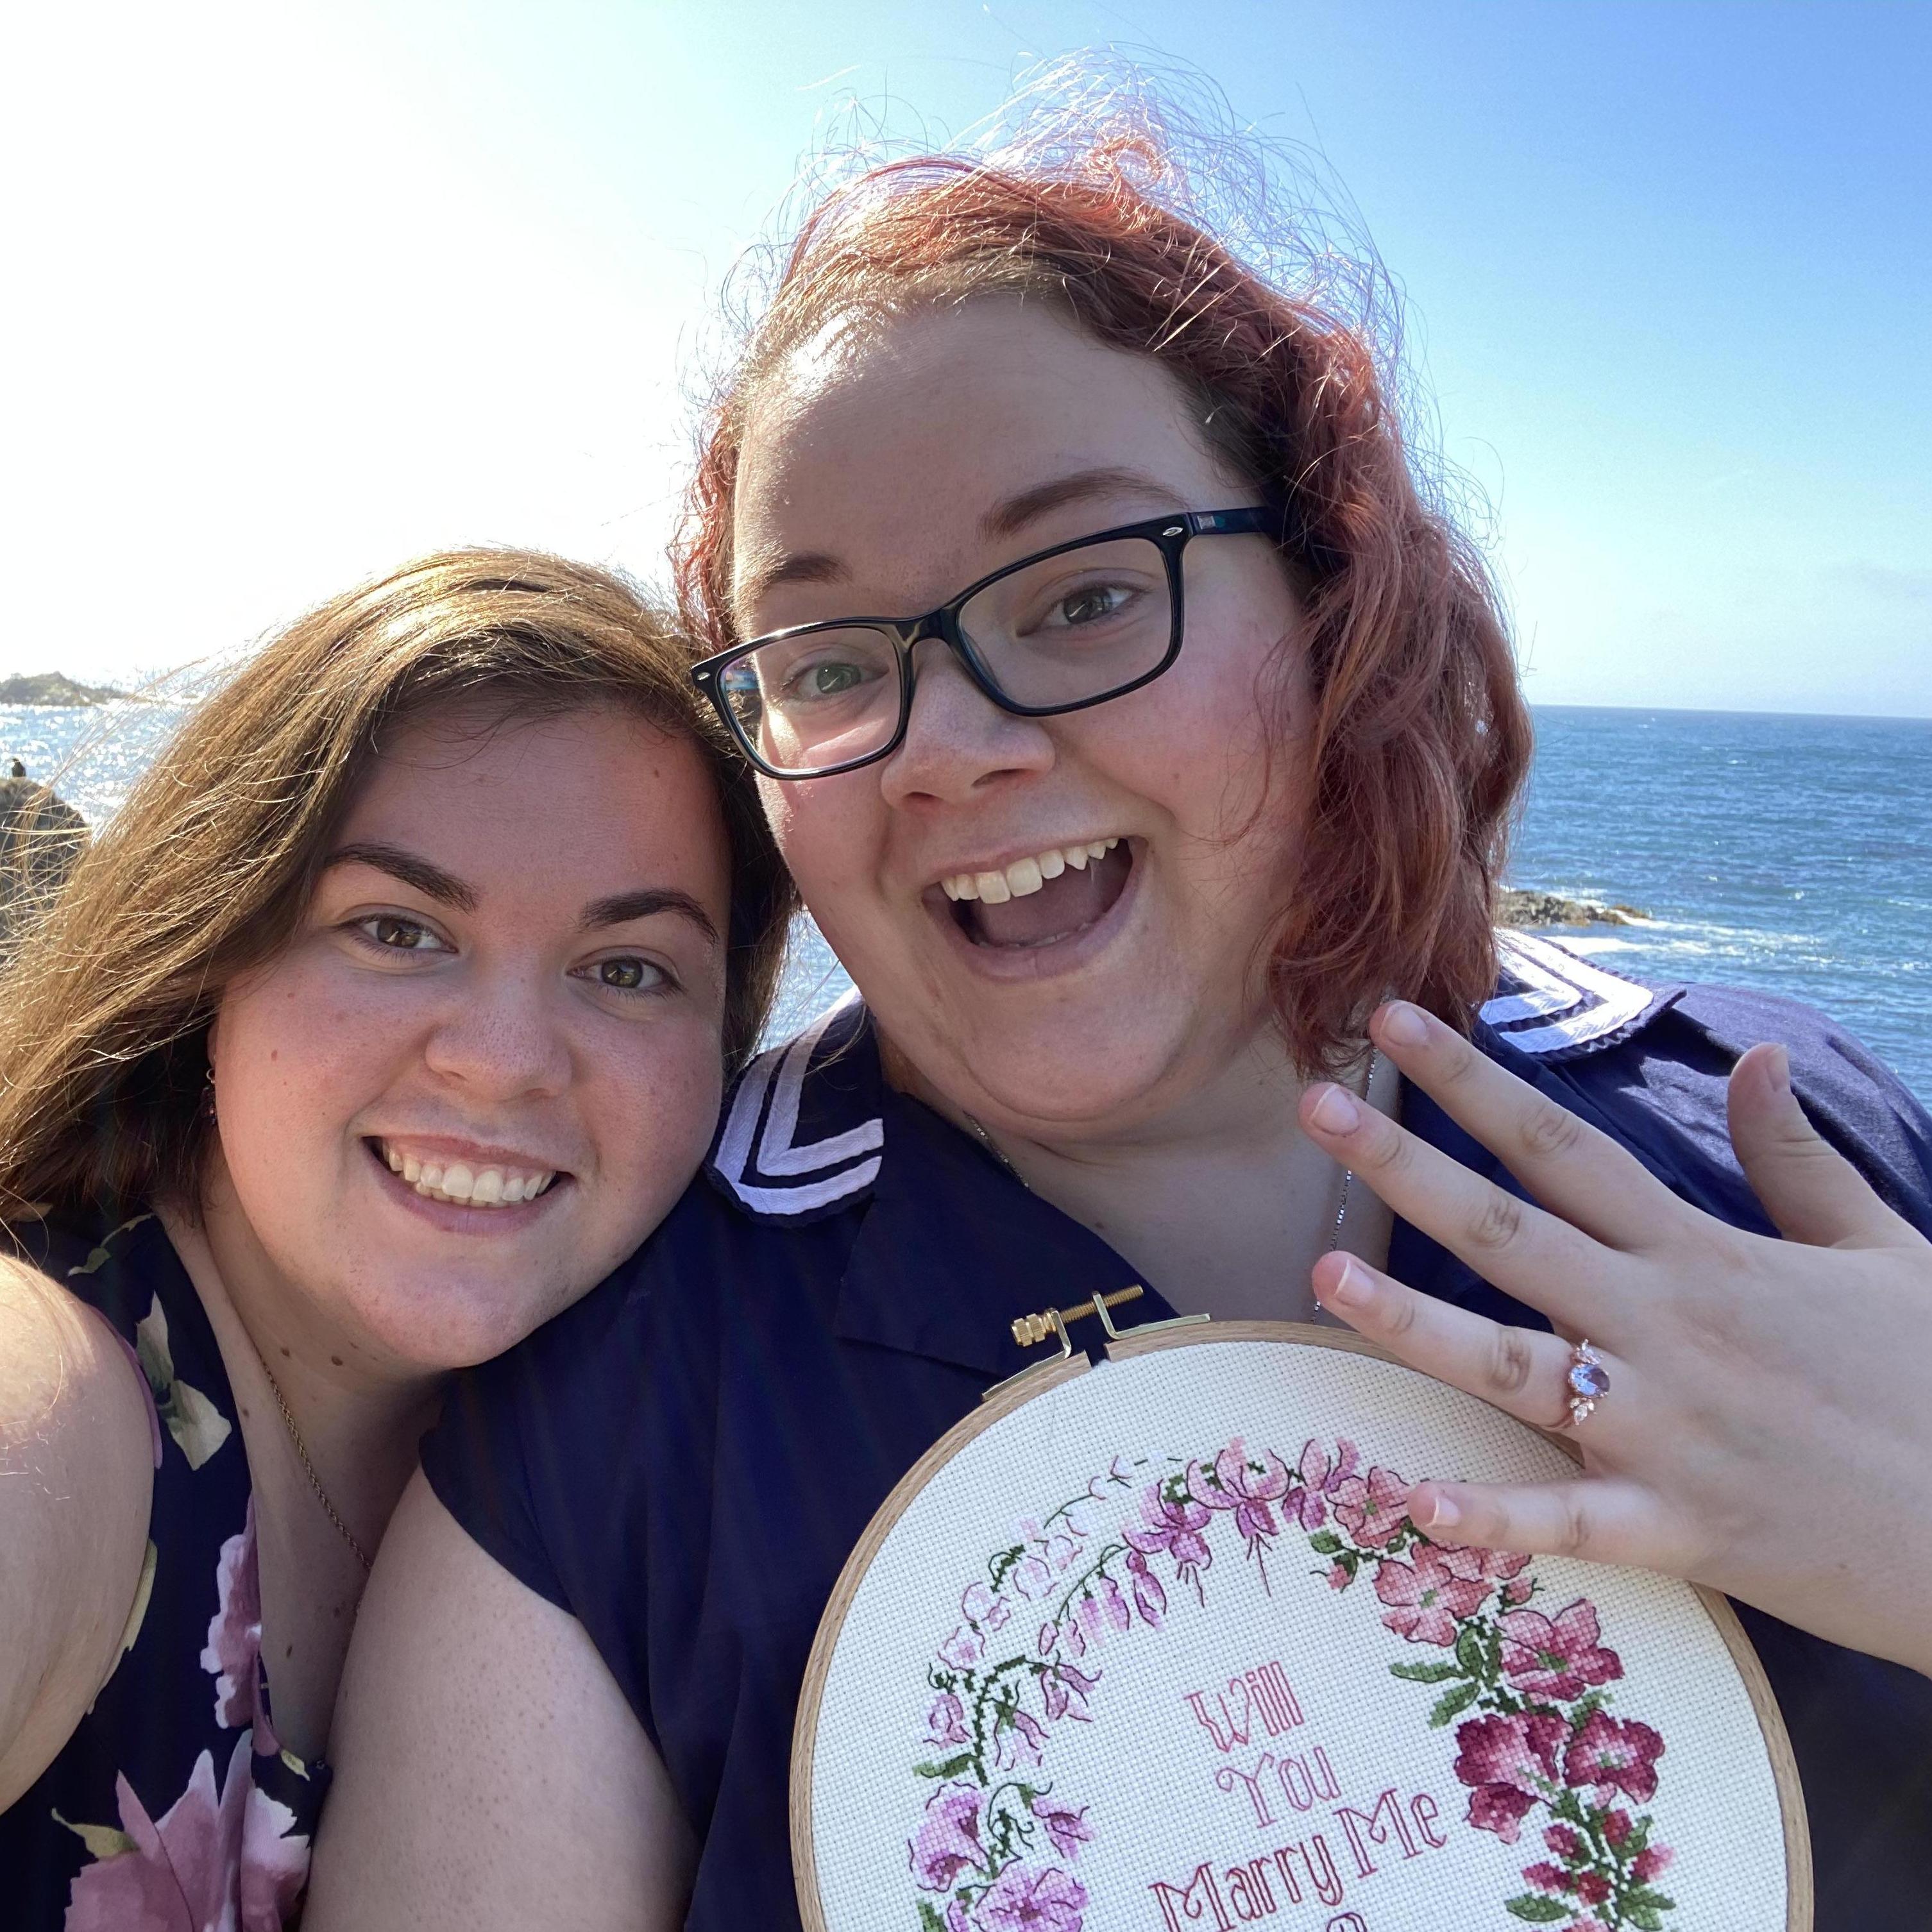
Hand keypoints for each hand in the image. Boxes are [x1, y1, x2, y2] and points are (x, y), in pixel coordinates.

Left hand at [1299, 999, 1931, 1677]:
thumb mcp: (1883, 1247)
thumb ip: (1798, 1156)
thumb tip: (1756, 1055)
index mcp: (1701, 1252)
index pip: (1562, 1146)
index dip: (1472, 1081)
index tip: (1392, 1021)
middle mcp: (1664, 1325)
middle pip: (1510, 1233)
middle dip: (1407, 1167)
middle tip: (1314, 1108)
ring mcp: (1667, 1427)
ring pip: (1514, 1366)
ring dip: (1412, 1322)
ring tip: (1321, 1274)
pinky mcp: (1685, 1526)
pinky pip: (1571, 1521)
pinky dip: (1493, 1518)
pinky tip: (1410, 1501)